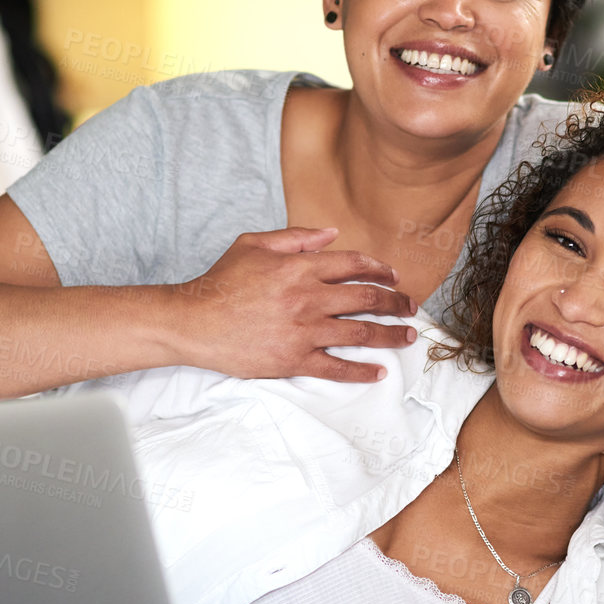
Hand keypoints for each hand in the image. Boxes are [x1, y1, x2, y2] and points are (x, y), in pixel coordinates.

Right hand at [168, 226, 418, 382]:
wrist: (193, 323)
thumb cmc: (221, 282)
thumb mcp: (254, 245)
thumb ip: (296, 238)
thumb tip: (332, 233)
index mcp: (300, 268)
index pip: (353, 264)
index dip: (380, 269)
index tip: (394, 277)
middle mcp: (308, 298)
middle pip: (366, 298)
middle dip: (395, 302)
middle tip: (411, 307)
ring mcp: (303, 332)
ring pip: (360, 333)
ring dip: (390, 335)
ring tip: (407, 336)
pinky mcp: (294, 360)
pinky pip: (336, 368)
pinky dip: (360, 371)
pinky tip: (378, 371)